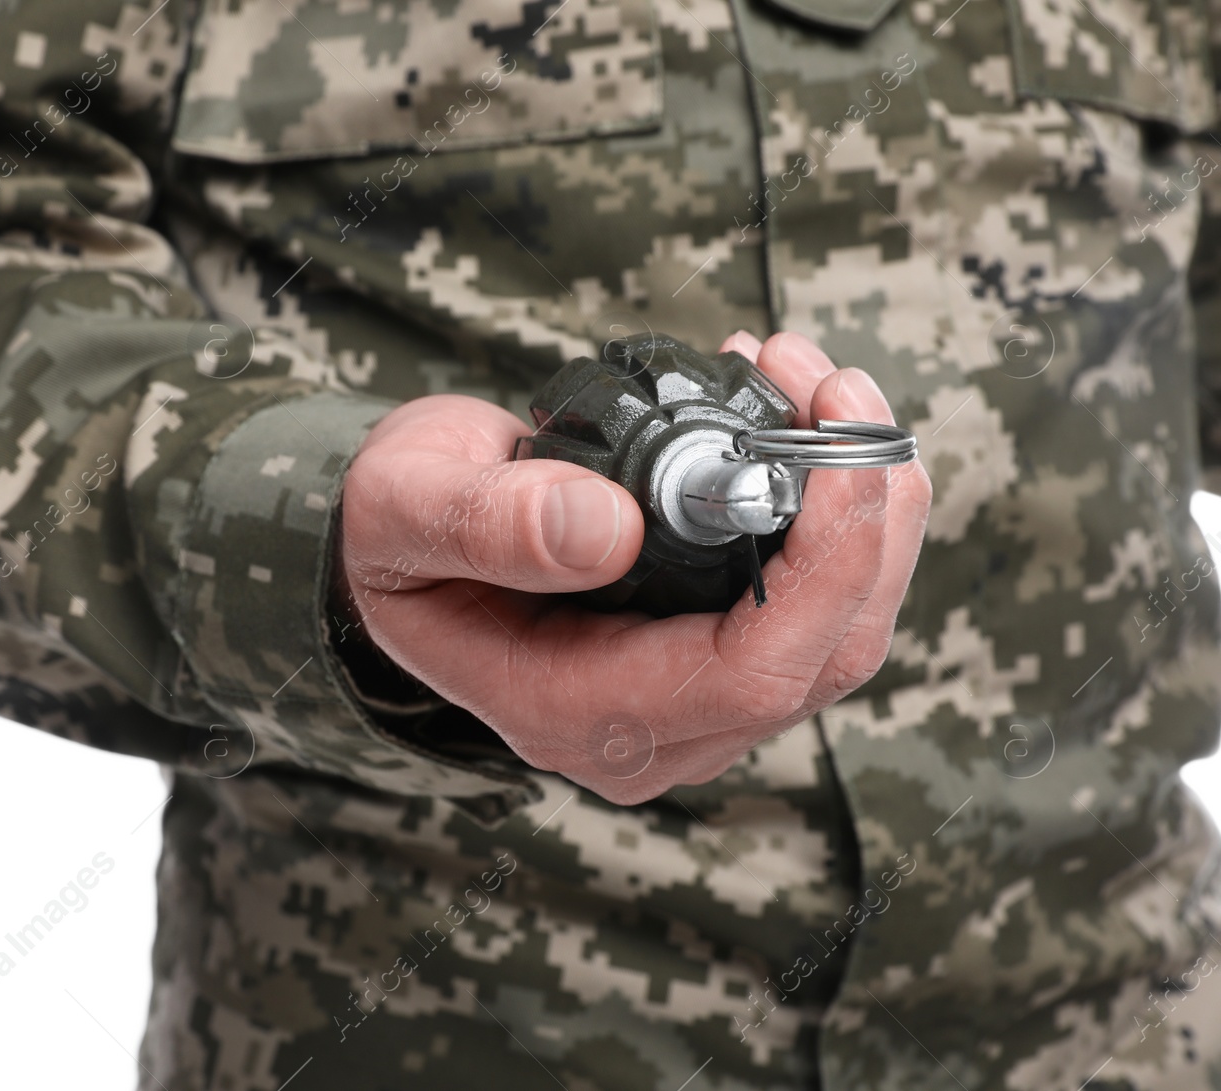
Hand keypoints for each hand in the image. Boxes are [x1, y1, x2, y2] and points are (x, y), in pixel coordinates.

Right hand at [337, 332, 932, 803]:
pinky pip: (819, 596)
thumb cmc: (395, 534)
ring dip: (863, 498)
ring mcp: (696, 699)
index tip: (833, 446)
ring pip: (843, 626)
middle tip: (832, 381)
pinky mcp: (719, 648)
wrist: (405, 545)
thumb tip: (610, 529)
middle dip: (867, 514)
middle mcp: (654, 731)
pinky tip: (789, 410)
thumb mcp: (402, 511)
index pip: (749, 674)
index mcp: (574, 715)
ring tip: (806, 375)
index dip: (823, 567)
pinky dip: (835, 502)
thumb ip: (486, 523)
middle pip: (828, 654)